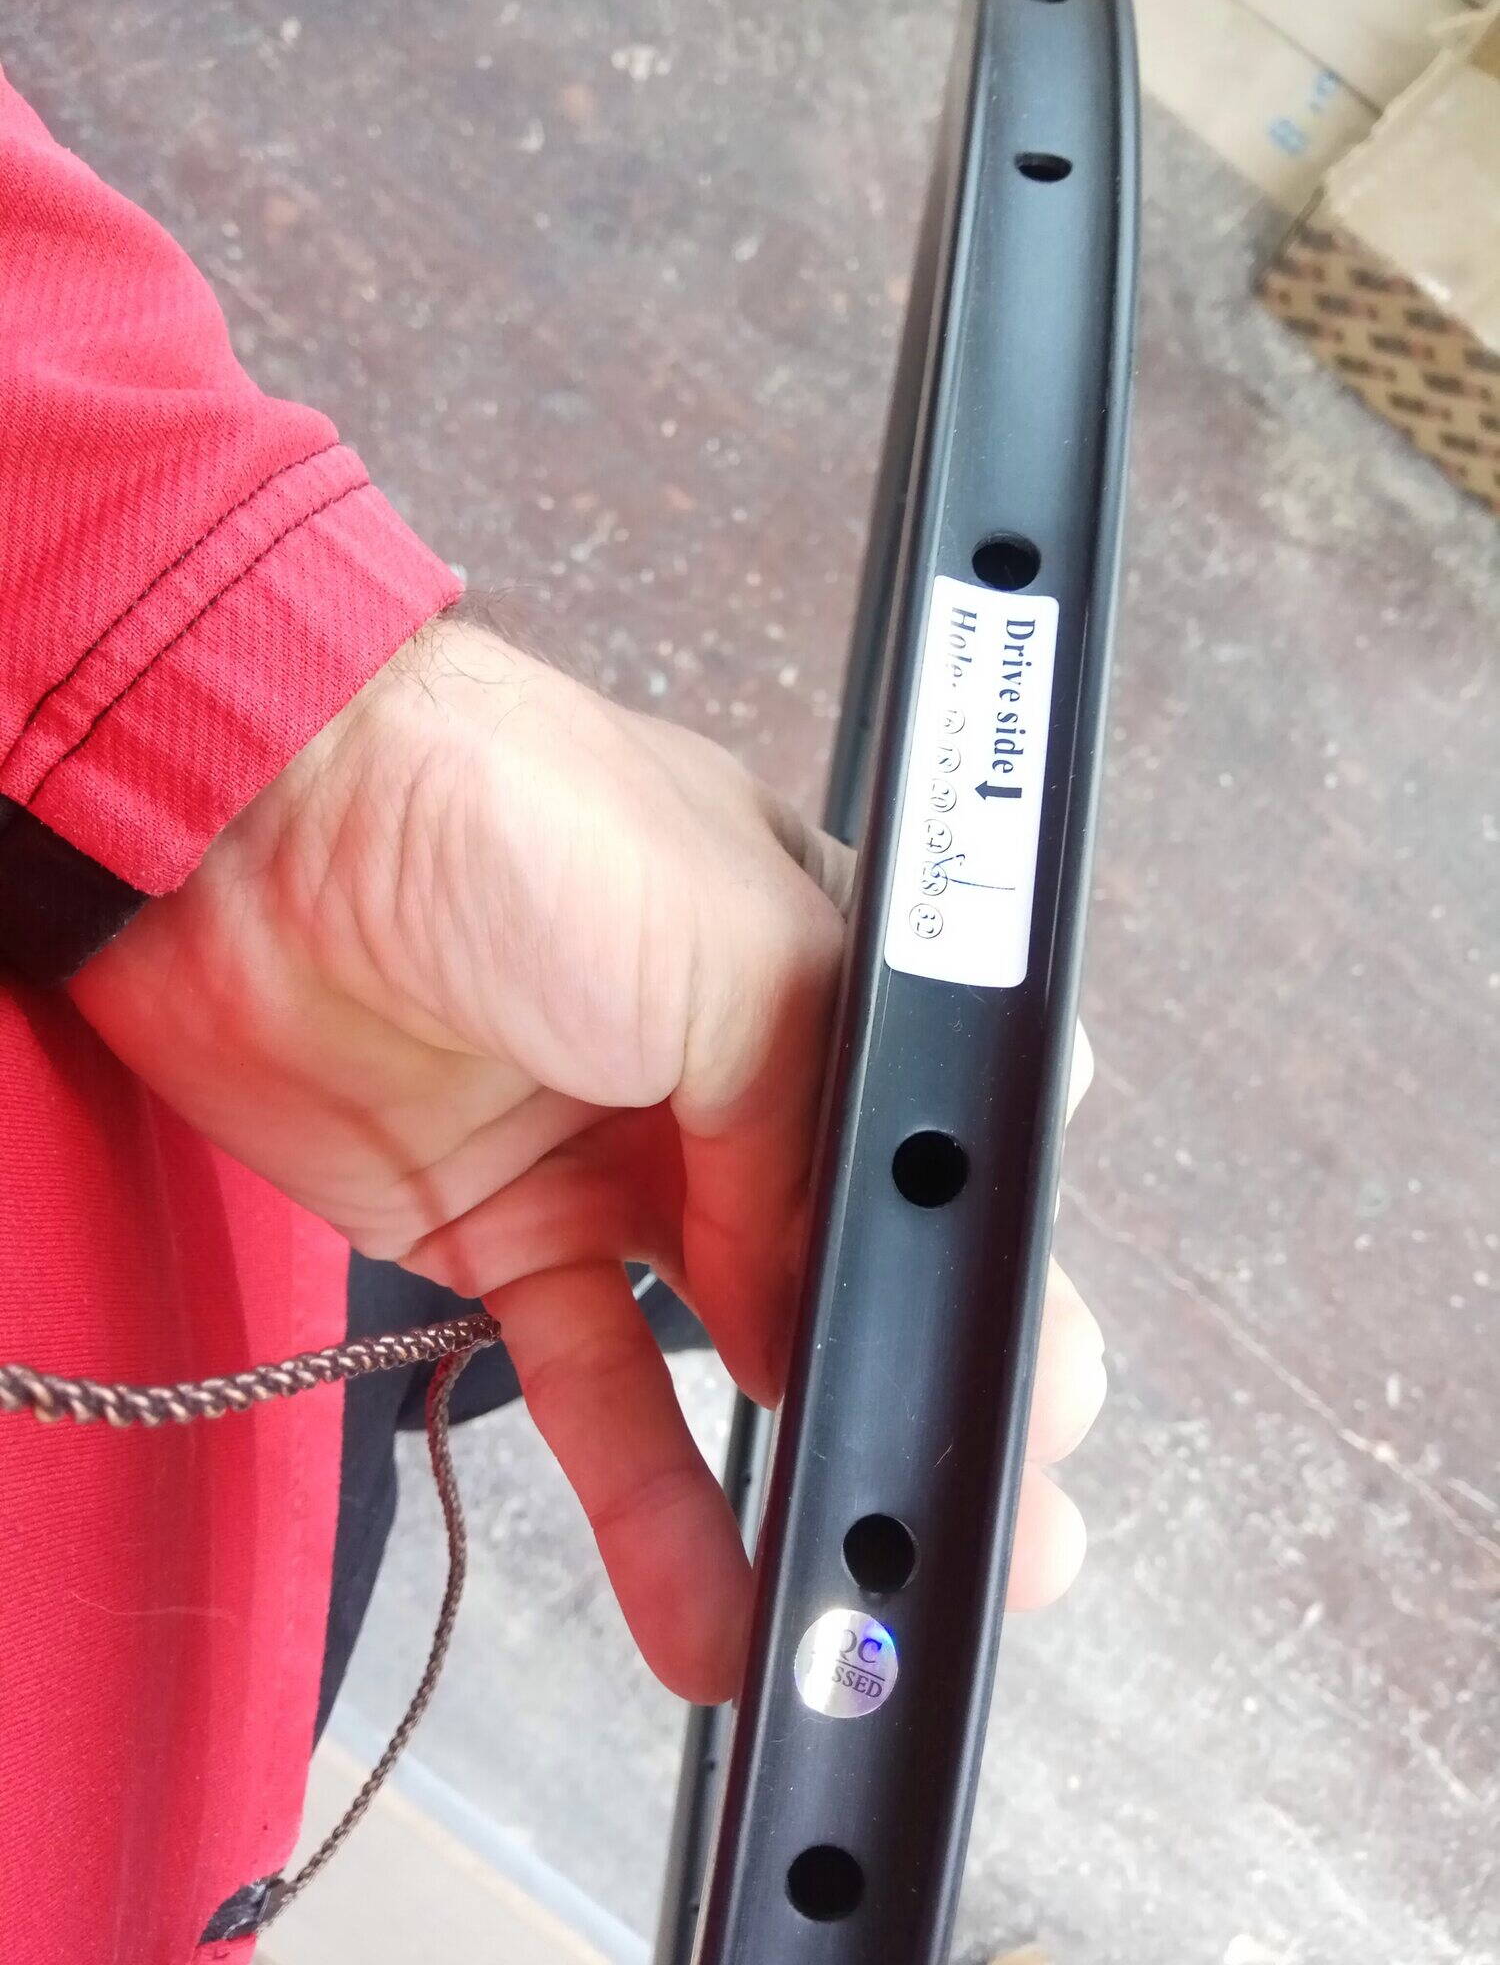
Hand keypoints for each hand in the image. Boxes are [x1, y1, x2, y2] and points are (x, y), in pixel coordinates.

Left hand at [73, 616, 1104, 1700]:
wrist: (252, 837)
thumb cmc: (512, 822)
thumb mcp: (729, 935)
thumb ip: (809, 1123)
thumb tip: (821, 1312)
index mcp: (821, 971)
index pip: (941, 1133)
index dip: (990, 1260)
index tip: (1038, 1391)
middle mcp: (737, 1073)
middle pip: (854, 1254)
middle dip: (930, 1385)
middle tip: (1000, 1528)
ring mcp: (624, 1165)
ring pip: (734, 1348)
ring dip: (799, 1478)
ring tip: (870, 1617)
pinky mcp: (510, 1239)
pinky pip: (597, 1389)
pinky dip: (649, 1505)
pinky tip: (705, 1614)